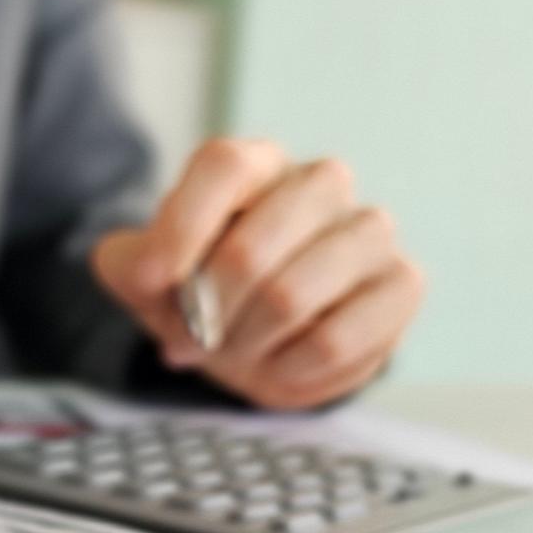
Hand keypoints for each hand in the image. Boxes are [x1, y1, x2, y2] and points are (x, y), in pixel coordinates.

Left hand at [92, 138, 425, 410]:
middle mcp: (319, 183)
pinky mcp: (401, 283)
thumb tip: (146, 269)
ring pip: (290, 298)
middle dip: (207, 313)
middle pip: (249, 249)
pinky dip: (290, 367)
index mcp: (255, 164)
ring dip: (246, 343)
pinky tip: (282, 362)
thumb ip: (130, 262)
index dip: (180, 229)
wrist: (260, 340)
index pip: (223, 166)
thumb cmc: (204, 293)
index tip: (150, 282)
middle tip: (196, 338)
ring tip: (238, 350)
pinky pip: (336, 340)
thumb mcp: (145, 276)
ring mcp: (368, 230)